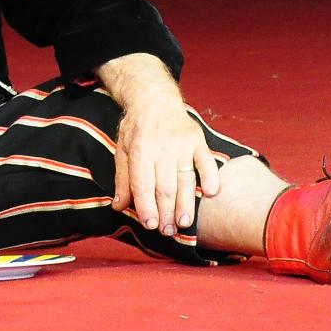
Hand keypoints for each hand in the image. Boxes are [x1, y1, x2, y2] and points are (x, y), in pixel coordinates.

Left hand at [98, 54, 220, 236]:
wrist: (154, 99)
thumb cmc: (136, 129)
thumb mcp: (122, 150)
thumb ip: (122, 180)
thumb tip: (119, 207)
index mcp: (140, 150)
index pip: (143, 184)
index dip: (146, 206)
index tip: (150, 225)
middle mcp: (161, 147)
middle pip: (165, 186)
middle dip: (166, 212)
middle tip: (168, 231)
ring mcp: (182, 144)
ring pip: (185, 179)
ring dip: (186, 204)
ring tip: (184, 224)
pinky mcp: (198, 140)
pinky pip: (207, 161)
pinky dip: (211, 176)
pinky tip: (211, 193)